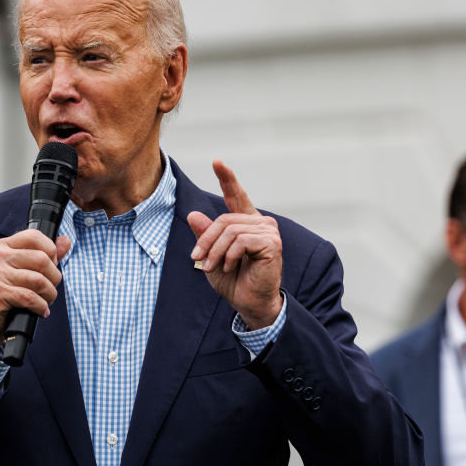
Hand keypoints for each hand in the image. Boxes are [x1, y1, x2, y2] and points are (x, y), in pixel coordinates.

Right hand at [0, 230, 70, 355]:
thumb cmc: (5, 295)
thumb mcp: (22, 270)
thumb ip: (45, 255)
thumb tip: (65, 241)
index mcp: (3, 246)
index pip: (34, 237)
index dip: (51, 252)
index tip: (50, 267)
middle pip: (42, 259)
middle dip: (54, 278)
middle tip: (49, 290)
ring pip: (39, 280)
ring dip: (49, 295)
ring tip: (45, 302)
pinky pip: (30, 297)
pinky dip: (41, 307)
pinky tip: (40, 311)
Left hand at [187, 159, 282, 329]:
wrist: (250, 303)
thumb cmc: (234, 282)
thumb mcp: (211, 256)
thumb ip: (205, 236)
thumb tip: (193, 214)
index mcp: (247, 223)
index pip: (236, 196)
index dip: (227, 179)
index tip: (217, 162)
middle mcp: (260, 223)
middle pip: (224, 219)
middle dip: (206, 240)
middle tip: (197, 258)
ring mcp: (268, 231)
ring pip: (230, 230)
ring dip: (215, 250)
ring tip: (211, 267)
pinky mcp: (271, 243)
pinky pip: (240, 240)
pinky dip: (229, 255)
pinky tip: (230, 266)